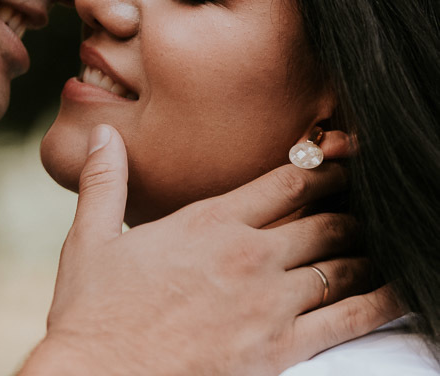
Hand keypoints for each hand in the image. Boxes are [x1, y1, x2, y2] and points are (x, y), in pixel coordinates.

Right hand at [21, 125, 399, 375]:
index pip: (285, 182)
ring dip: (363, 253)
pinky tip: (392, 295)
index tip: (339, 162)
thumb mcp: (90, 238)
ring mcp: (269, 302)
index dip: (321, 168)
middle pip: (324, 221)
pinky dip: (377, 303)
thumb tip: (104, 133)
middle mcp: (247, 255)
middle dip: (348, 210)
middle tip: (362, 206)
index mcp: (208, 222)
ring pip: (342, 266)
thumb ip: (104, 181)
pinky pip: (347, 319)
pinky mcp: (279, 348)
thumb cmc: (92, 311)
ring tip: (374, 248)